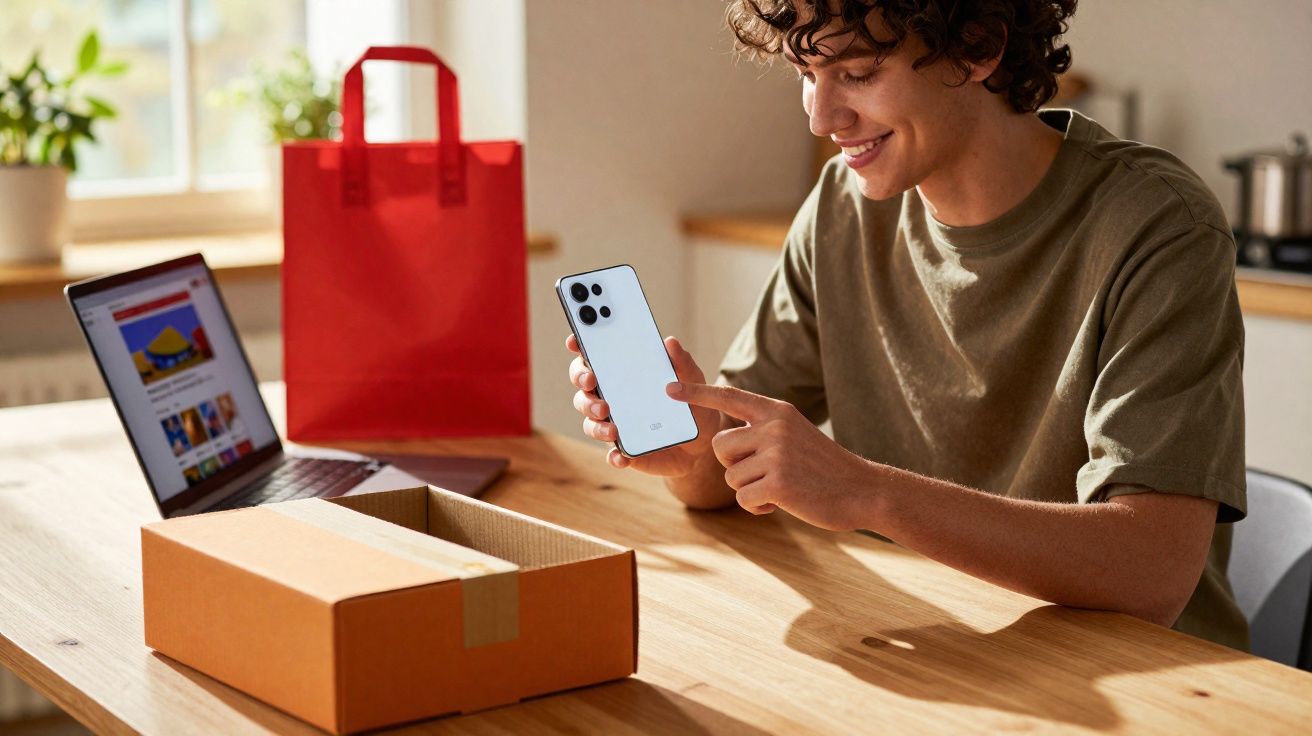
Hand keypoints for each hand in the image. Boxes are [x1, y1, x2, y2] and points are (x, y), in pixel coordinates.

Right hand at [565, 334, 719, 476]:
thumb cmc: (692, 404)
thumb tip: (670, 342)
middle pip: (583, 388)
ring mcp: (615, 425)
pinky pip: (612, 454)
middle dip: (582, 382)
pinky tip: (622, 457)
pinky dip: (614, 456)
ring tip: (612, 429)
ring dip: (596, 423)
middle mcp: (612, 399)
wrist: (703, 441)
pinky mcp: (625, 450)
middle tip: (592, 382)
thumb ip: (682, 363)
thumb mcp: (692, 381)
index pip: (594, 357)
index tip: (575, 341)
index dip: (580, 346)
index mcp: (623, 375)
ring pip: (590, 422)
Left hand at [667, 381, 878, 530]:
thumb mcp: (796, 434)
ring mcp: (776, 454)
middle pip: (720, 446)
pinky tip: (781, 503)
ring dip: (750, 489)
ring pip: (731, 476)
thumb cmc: (824, 467)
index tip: (668, 388)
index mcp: (777, 411)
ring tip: (781, 487)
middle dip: (734, 465)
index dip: (696, 393)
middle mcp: (774, 427)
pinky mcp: (777, 483)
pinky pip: (743, 499)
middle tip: (764, 473)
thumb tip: (725, 437)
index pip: (728, 397)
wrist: (862, 490)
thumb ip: (764, 429)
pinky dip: (758, 507)